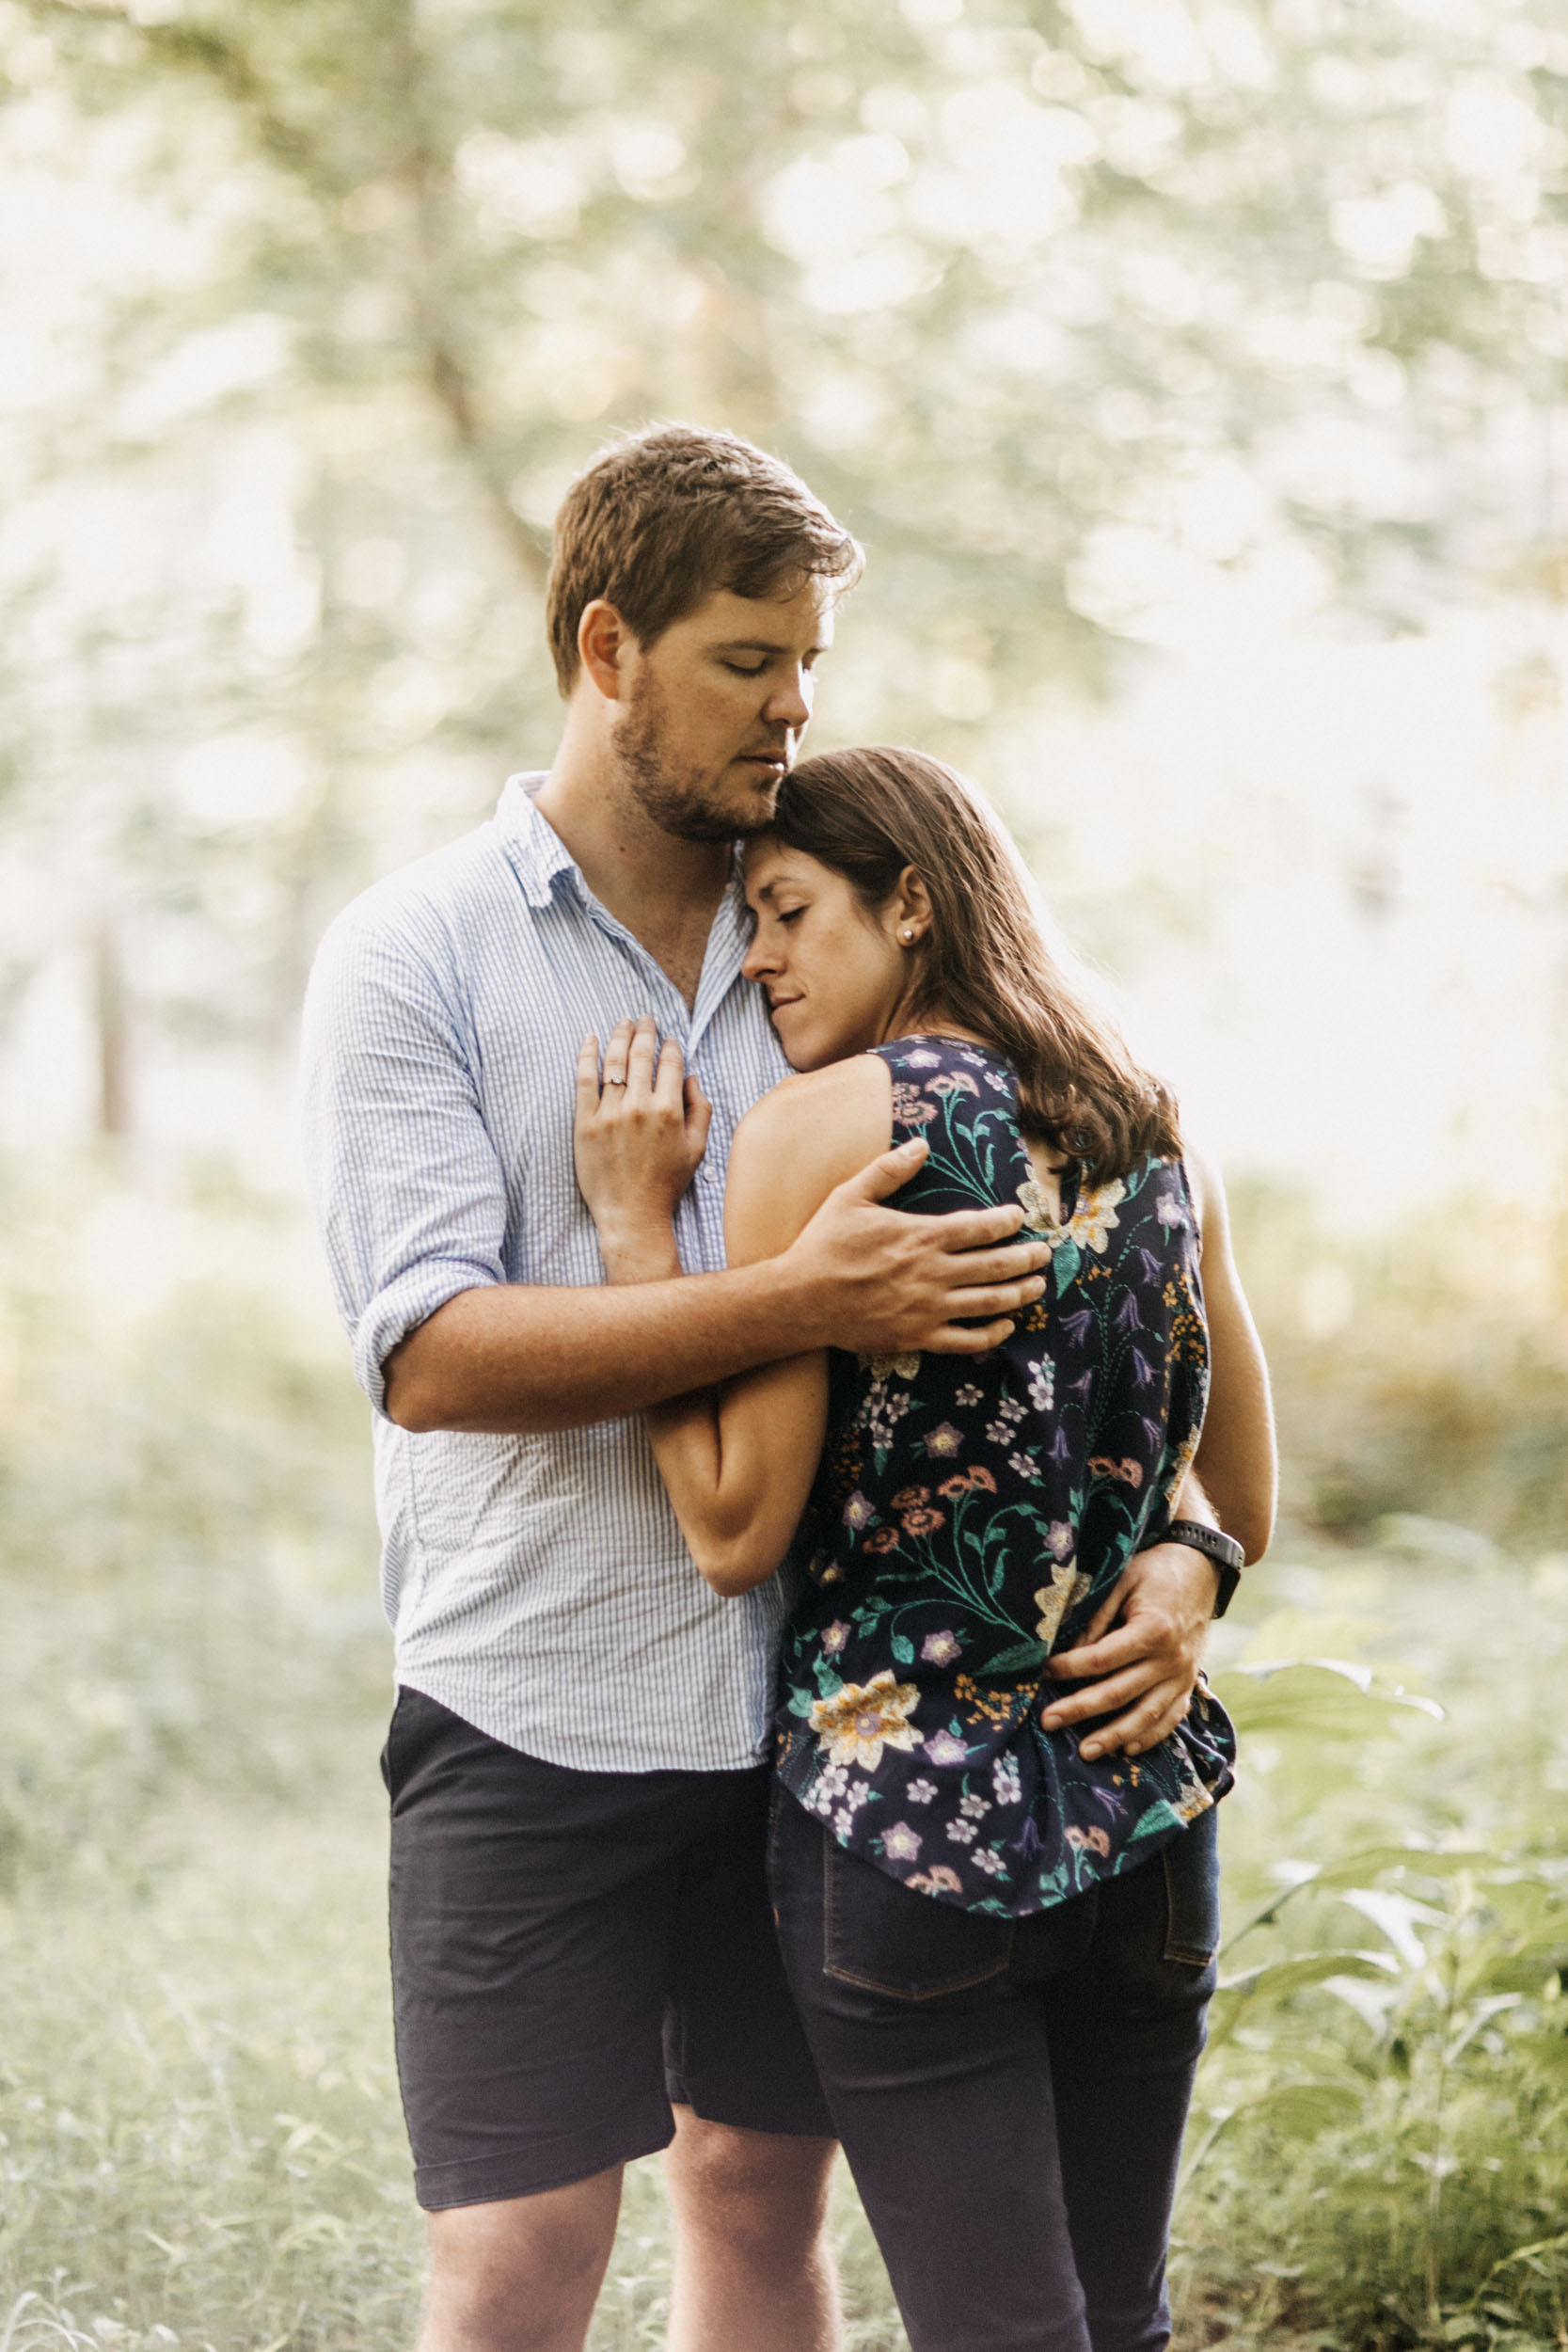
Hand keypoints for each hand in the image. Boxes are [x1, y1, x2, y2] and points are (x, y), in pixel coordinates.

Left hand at [574, 1017, 711, 1273]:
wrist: (631, 1214)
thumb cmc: (666, 1184)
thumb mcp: (697, 1148)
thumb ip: (700, 1110)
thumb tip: (692, 1078)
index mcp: (669, 1110)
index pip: (670, 1063)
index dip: (670, 1046)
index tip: (668, 1039)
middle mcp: (640, 1106)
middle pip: (641, 1055)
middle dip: (644, 1031)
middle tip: (644, 1018)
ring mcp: (610, 1113)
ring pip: (613, 1061)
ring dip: (619, 1035)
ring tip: (622, 1022)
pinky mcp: (586, 1122)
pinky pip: (584, 1080)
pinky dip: (587, 1055)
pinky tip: (590, 1039)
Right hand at [786, 1139, 1050, 1357]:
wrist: (801, 1299)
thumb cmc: (824, 1245)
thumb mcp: (851, 1196)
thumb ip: (888, 1170)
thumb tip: (920, 1144)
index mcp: (921, 1236)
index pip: (980, 1227)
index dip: (1007, 1221)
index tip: (1021, 1216)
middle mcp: (933, 1273)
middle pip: (996, 1265)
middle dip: (1027, 1258)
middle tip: (1045, 1253)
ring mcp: (929, 1308)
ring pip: (989, 1302)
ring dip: (1019, 1294)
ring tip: (1036, 1286)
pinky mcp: (919, 1336)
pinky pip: (967, 1340)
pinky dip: (993, 1335)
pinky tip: (1006, 1326)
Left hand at [1037, 1541, 1218, 1760]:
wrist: (1203, 1568)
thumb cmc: (1156, 1571)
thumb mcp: (1123, 1580)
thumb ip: (1098, 1616)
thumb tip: (1073, 1649)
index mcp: (1153, 1630)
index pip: (1102, 1659)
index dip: (1070, 1668)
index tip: (1043, 1672)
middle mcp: (1171, 1660)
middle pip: (1119, 1693)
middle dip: (1080, 1709)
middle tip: (1048, 1721)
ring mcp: (1183, 1676)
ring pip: (1146, 1715)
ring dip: (1114, 1735)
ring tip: (1085, 1752)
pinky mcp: (1189, 1684)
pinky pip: (1171, 1718)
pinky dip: (1150, 1736)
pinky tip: (1127, 1748)